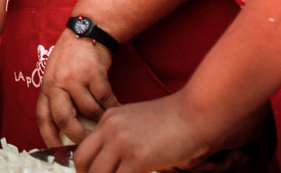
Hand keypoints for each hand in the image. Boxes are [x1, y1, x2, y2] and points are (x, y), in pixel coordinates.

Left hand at [36, 28, 117, 146]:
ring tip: (107, 125)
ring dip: (100, 120)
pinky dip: (113, 108)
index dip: (48, 137)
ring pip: (89, 111)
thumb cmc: (72, 59)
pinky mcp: (93, 73)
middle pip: (64, 119)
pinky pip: (105, 99)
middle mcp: (57, 83)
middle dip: (77, 136)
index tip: (59, 152)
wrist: (87, 32)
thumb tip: (71, 132)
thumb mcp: (58, 76)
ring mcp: (74, 78)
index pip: (43, 117)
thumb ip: (62, 99)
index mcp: (47, 87)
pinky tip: (118, 110)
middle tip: (90, 144)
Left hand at [73, 92, 213, 172]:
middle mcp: (110, 128)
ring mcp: (122, 142)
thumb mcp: (139, 121)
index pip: (84, 146)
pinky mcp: (137, 157)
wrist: (198, 114)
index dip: (86, 166)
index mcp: (109, 118)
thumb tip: (118, 161)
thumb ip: (124, 136)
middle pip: (83, 160)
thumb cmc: (176, 120)